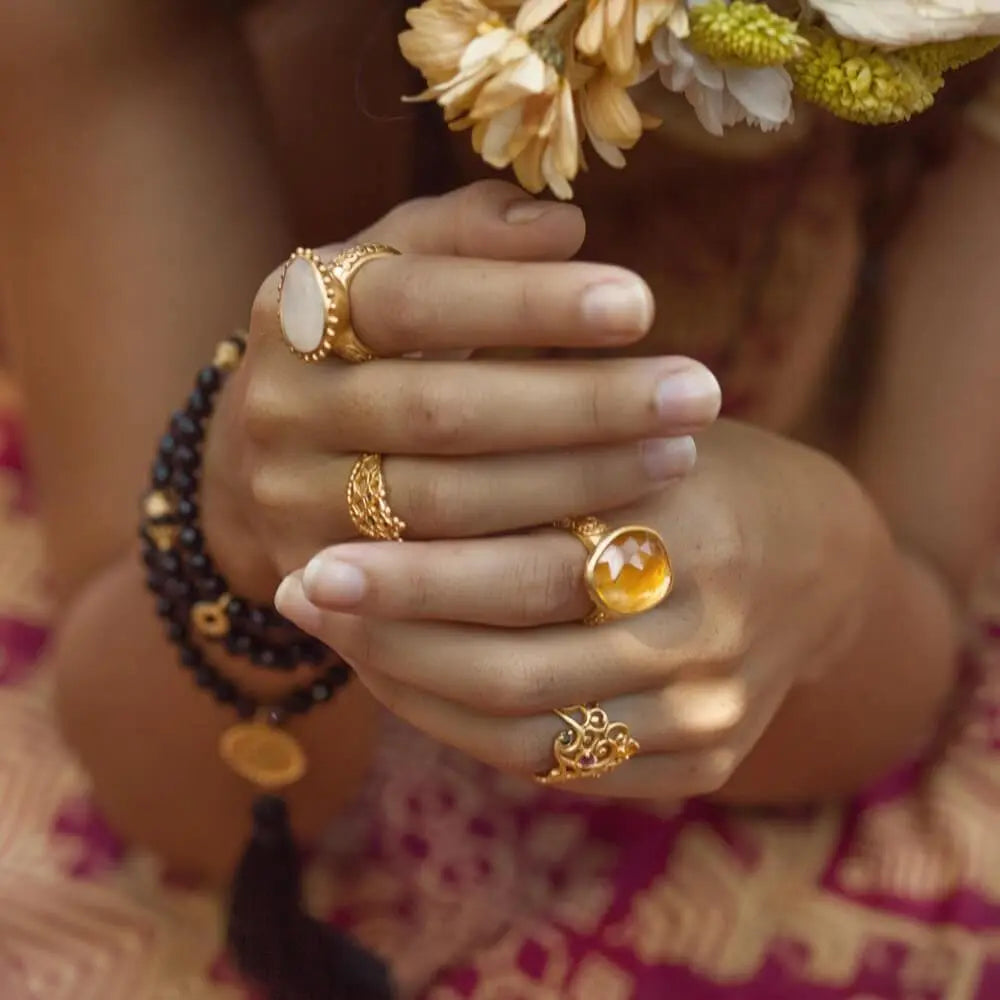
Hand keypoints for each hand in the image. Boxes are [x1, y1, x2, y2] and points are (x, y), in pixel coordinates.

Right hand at [203, 181, 720, 595]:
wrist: (273, 467)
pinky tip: (617, 535)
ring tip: (678, 454)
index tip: (641, 305)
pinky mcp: (325, 586)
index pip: (411, 301)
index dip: (524, 303)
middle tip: (697, 393)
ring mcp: (294, 505)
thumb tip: (564, 228)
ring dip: (574, 482)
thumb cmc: (368, 350)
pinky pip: (440, 587)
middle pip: (440, 413)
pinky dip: (533, 560)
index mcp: (295, 313)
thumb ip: (465, 236)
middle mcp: (279, 410)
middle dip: (579, 405)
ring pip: (445, 508)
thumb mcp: (395, 273)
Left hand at [274, 421, 883, 797]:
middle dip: (390, 637)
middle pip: (511, 660)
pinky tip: (413, 687)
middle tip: (300, 600)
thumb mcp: (627, 419)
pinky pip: (562, 769)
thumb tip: (377, 442)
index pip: (519, 563)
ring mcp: (710, 708)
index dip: (403, 574)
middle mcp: (706, 628)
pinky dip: (471, 732)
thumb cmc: (694, 465)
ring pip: (524, 730)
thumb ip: (527, 427)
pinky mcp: (705, 760)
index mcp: (690, 518)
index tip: (313, 555)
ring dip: (415, 691)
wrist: (816, 555)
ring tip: (342, 645)